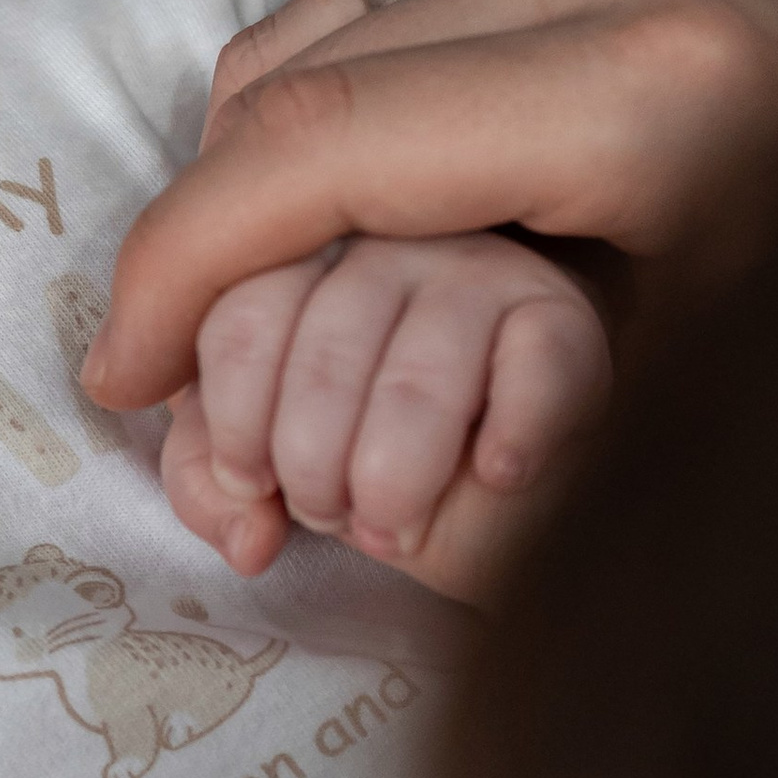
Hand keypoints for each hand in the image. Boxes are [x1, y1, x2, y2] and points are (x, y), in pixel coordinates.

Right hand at [86, 0, 777, 424]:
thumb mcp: (678, 432)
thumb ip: (483, 438)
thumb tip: (289, 468)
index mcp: (643, 87)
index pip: (312, 146)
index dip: (181, 270)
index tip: (121, 378)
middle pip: (294, 79)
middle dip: (200, 238)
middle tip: (170, 374)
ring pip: (318, 25)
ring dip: (252, 172)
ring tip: (251, 312)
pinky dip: (323, 108)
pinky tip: (337, 227)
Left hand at [163, 229, 612, 596]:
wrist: (499, 475)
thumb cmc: (370, 450)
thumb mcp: (269, 464)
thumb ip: (212, 481)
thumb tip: (248, 537)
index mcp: (296, 255)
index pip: (238, 320)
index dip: (235, 426)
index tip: (255, 487)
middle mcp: (386, 241)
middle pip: (322, 355)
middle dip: (312, 470)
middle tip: (334, 514)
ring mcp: (482, 268)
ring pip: (417, 383)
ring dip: (394, 482)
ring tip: (393, 524)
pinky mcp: (565, 317)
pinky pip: (534, 376)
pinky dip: (511, 444)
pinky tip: (496, 478)